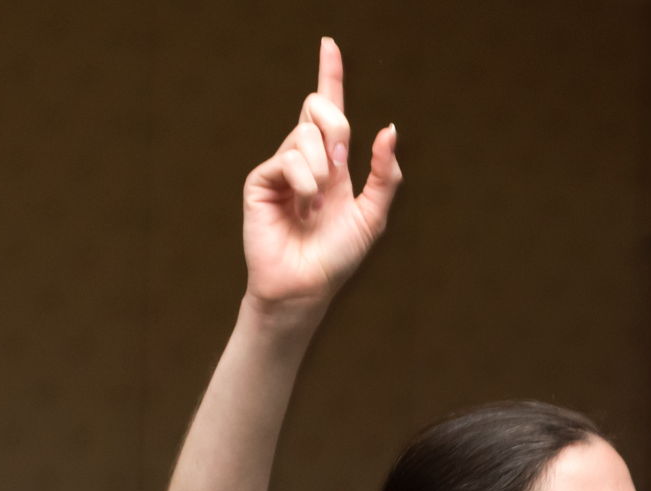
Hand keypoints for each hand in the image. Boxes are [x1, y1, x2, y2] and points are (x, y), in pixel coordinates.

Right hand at [242, 38, 402, 312]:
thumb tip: (389, 128)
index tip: (329, 45)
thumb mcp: (373, 215)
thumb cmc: (337, 257)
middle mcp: (306, 158)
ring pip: (306, 134)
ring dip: (322, 169)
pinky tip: (303, 206)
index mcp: (334, 162)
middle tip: (338, 168)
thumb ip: (385, 174)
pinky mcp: (261, 179)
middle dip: (335, 128)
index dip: (331, 76)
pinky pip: (288, 158)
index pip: (331, 111)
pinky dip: (304, 181)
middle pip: (320, 109)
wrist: (306, 285)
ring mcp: (281, 167)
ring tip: (316, 204)